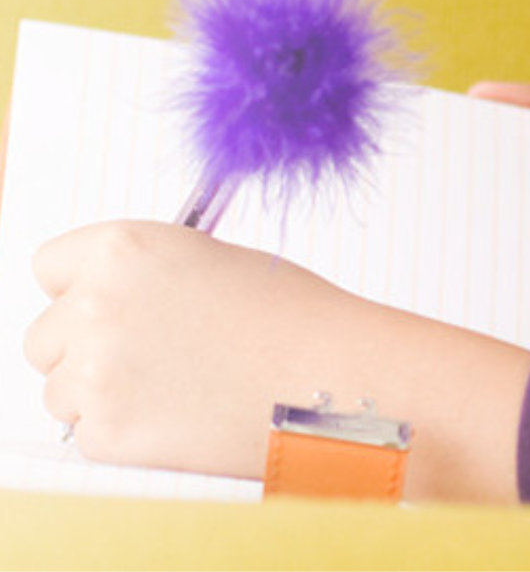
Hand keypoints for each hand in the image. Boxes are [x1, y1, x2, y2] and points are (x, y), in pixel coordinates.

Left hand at [23, 220, 529, 498]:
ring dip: (102, 392)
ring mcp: (95, 372)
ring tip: (177, 386)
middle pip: (44, 335)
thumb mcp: (210, 262)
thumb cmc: (288, 313)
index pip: (50, 266)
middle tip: (152, 354)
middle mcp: (95, 304)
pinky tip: (183, 414)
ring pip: (60, 390)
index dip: (81, 287)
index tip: (108, 304)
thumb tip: (104, 299)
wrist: (332, 375)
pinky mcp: (106, 435)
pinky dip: (125, 432)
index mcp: (123, 248)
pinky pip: (89, 434)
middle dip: (85, 346)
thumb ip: (145, 274)